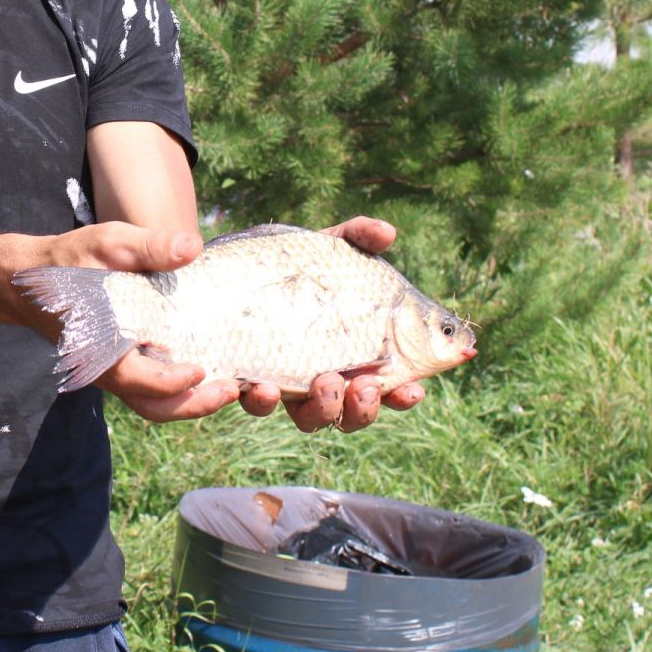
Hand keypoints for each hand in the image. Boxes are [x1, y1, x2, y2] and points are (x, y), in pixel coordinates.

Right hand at [29, 221, 240, 422]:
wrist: (32, 280)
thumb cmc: (69, 261)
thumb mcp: (108, 243)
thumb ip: (148, 246)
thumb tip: (192, 247)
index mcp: (103, 350)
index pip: (142, 382)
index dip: (174, 382)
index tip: (201, 369)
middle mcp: (112, 371)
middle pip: (157, 407)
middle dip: (197, 405)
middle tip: (234, 391)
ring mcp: (121, 371)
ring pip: (159, 403)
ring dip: (195, 401)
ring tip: (234, 386)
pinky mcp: (129, 364)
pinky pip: (158, 388)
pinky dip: (186, 388)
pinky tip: (215, 367)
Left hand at [231, 214, 425, 431]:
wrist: (238, 267)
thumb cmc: (298, 262)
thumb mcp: (330, 246)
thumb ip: (359, 237)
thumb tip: (387, 232)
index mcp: (356, 355)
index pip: (389, 386)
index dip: (403, 395)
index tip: (413, 389)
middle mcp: (326, 377)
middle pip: (352, 414)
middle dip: (363, 408)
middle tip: (365, 386)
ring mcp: (288, 383)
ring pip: (311, 418)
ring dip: (324, 408)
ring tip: (325, 382)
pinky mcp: (249, 380)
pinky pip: (257, 404)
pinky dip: (263, 401)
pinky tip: (264, 386)